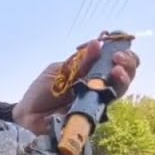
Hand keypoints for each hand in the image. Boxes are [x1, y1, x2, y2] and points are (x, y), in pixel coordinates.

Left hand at [11, 36, 139, 135]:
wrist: (27, 116)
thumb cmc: (41, 93)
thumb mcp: (58, 72)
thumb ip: (78, 62)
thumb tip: (97, 44)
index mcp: (89, 71)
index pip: (112, 59)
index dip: (119, 48)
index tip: (119, 38)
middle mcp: (97, 85)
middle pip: (123, 72)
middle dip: (127, 61)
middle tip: (118, 56)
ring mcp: (97, 100)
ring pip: (120, 87)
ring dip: (124, 76)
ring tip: (117, 68)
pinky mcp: (94, 115)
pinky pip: (108, 104)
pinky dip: (112, 91)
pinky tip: (112, 81)